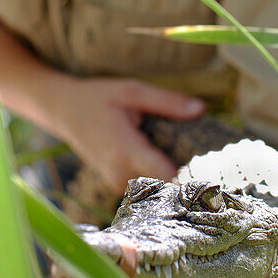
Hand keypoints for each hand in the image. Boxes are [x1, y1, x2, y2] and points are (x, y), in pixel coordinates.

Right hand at [54, 76, 205, 191]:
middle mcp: (120, 173)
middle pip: (166, 184)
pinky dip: (157, 173)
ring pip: (157, 186)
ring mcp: (116, 182)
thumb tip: (202, 109)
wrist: (63, 111)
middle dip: (186, 170)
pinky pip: (146, 184)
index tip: (214, 171)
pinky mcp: (116, 184)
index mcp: (125, 150)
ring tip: (181, 151)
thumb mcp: (132, 91)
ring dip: (172, 172)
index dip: (192, 175)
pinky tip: (161, 155)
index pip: (167, 176)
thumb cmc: (98, 98)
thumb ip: (168, 102)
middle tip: (205, 154)